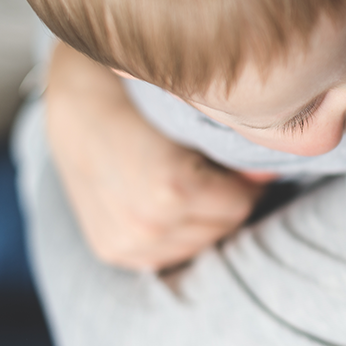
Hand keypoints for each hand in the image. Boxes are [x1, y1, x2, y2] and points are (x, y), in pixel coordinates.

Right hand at [44, 43, 264, 269]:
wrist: (73, 97)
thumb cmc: (137, 91)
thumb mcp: (191, 112)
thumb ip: (231, 147)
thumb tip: (272, 172)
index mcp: (170, 189)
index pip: (241, 202)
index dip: (246, 178)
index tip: (240, 159)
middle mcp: (147, 225)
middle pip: (223, 226)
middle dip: (228, 197)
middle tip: (214, 166)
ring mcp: (126, 244)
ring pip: (200, 243)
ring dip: (205, 216)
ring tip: (190, 178)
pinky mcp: (112, 251)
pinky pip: (170, 254)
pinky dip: (179, 231)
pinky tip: (170, 199)